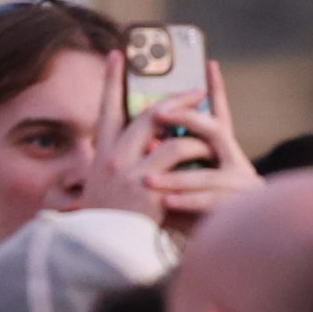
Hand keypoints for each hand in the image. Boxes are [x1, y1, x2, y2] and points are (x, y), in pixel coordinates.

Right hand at [78, 52, 214, 222]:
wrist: (103, 256)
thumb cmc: (108, 223)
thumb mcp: (103, 187)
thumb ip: (119, 162)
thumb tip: (145, 141)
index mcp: (101, 155)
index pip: (105, 108)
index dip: (112, 79)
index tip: (118, 54)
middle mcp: (112, 158)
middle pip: (146, 114)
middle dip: (175, 99)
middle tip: (197, 89)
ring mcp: (129, 172)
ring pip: (167, 133)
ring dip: (193, 128)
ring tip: (212, 127)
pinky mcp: (148, 186)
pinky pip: (177, 154)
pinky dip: (195, 149)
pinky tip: (209, 151)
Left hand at [144, 62, 262, 233]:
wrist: (233, 245)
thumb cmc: (198, 214)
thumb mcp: (181, 185)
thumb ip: (168, 165)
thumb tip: (147, 145)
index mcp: (222, 152)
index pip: (219, 115)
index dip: (216, 89)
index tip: (210, 63)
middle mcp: (235, 160)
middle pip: (215, 129)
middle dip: (187, 117)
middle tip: (159, 112)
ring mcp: (241, 182)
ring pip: (207, 169)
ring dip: (175, 175)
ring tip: (147, 179)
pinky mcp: (238, 206)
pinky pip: (208, 201)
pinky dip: (186, 201)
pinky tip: (165, 203)